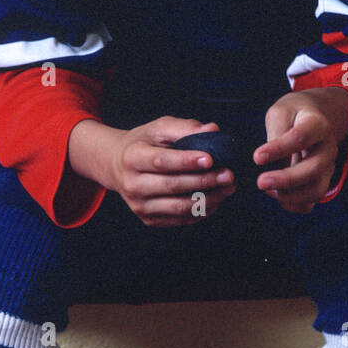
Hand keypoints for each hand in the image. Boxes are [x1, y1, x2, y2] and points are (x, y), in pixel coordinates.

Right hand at [109, 117, 236, 227]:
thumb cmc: (144, 143)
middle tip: (229, 174)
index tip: (211, 158)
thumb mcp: (159, 128)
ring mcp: (139, 206)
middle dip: (205, 181)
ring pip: (179, 207)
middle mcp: (132, 184)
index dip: (187, 161)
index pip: (161, 161)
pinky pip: (180, 219)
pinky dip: (201, 210)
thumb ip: (185, 128)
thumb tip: (212, 130)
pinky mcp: (148, 220)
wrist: (118, 165)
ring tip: (228, 187)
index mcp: (132, 157)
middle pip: (173, 186)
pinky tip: (216, 198)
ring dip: (208, 199)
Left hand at [253, 89, 347, 213]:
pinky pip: (312, 201)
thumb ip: (276, 133)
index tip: (257, 157)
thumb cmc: (293, 114)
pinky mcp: (322, 181)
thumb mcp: (281, 112)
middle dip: (286, 179)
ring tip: (267, 190)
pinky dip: (295, 205)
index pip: (300, 138)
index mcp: (318, 125)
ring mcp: (327, 167)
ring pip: (316, 190)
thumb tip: (267, 159)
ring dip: (290, 195)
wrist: (312, 117)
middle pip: (313, 169)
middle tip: (260, 182)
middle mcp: (328, 148)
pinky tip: (278, 197)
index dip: (278, 149)